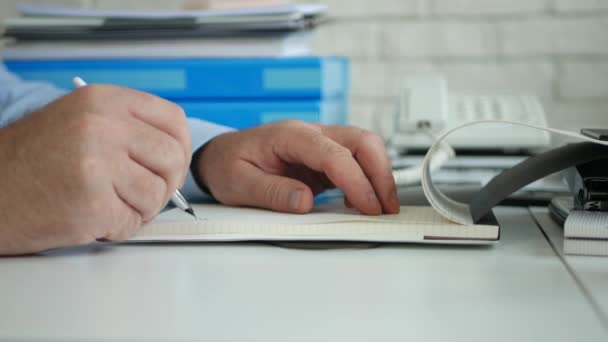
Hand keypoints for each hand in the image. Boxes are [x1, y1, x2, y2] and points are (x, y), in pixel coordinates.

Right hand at [0, 85, 190, 254]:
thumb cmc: (29, 161)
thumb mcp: (80, 121)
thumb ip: (128, 127)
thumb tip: (175, 148)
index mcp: (103, 101)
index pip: (174, 120)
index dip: (179, 148)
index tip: (169, 164)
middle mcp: (103, 125)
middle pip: (173, 158)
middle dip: (164, 184)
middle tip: (140, 192)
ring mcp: (97, 163)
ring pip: (157, 194)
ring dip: (138, 208)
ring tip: (106, 203)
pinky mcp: (92, 202)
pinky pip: (133, 222)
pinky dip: (118, 228)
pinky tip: (92, 217)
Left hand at [194, 121, 398, 214]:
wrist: (220, 156)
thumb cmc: (227, 165)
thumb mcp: (240, 183)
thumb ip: (272, 192)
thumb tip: (305, 202)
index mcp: (289, 135)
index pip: (333, 153)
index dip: (356, 180)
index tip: (368, 206)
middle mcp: (310, 133)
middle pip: (361, 141)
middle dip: (380, 173)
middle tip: (386, 208)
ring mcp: (319, 143)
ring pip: (364, 148)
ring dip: (379, 175)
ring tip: (382, 207)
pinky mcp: (322, 157)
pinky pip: (354, 161)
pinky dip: (367, 179)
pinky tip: (364, 202)